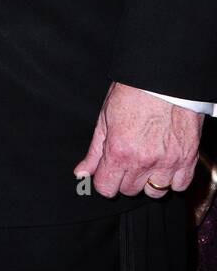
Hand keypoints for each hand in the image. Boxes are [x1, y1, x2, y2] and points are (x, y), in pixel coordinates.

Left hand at [74, 82, 203, 197]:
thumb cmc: (133, 93)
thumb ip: (94, 151)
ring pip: (154, 192)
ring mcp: (168, 162)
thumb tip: (82, 173)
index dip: (104, 180)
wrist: (162, 78)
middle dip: (125, 177)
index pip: (106, 188)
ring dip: (149, 180)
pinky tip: (165, 162)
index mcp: (119, 151)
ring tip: (148, 159)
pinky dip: (172, 178)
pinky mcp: (188, 159)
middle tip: (128, 157)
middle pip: (129, 191)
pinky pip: (179, 186)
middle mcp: (143, 161)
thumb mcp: (105, 118)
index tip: (107, 172)